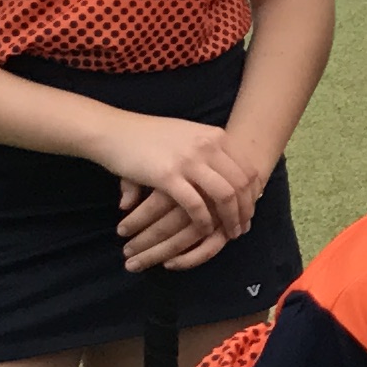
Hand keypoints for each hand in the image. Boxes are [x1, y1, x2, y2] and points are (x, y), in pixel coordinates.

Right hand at [106, 117, 256, 265]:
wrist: (113, 132)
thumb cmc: (147, 137)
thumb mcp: (185, 136)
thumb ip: (207, 153)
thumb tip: (224, 178)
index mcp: (214, 136)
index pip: (246, 168)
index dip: (252, 193)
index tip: (250, 210)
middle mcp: (207, 145)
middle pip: (241, 183)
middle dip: (246, 209)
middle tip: (243, 227)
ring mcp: (189, 160)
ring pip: (224, 195)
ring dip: (231, 218)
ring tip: (229, 234)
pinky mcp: (168, 176)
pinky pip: (196, 205)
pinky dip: (204, 221)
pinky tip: (204, 232)